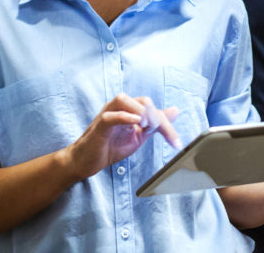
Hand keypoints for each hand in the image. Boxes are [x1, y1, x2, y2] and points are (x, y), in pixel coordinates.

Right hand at [60, 93, 179, 180]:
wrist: (86, 161)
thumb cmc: (110, 147)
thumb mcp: (139, 136)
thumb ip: (155, 123)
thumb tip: (176, 110)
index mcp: (129, 109)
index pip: (153, 109)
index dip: (167, 126)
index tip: (177, 144)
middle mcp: (119, 107)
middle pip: (144, 101)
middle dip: (157, 118)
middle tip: (159, 134)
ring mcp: (108, 114)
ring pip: (125, 100)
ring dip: (141, 112)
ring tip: (146, 127)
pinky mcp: (99, 125)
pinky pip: (111, 116)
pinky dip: (125, 117)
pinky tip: (136, 123)